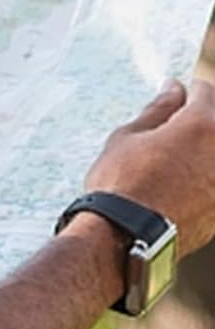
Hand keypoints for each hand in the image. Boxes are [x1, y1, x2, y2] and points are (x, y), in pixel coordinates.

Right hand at [82, 79, 214, 254]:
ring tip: (171, 165)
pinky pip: (214, 181)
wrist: (127, 237)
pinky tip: (177, 187)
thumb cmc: (122, 186)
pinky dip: (203, 179)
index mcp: (204, 123)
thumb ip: (157, 110)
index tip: (175, 98)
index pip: (204, 91)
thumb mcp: (128, 138)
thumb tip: (171, 91)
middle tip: (169, 133)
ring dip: (200, 153)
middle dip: (197, 124)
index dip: (185, 93)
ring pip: (213, 154)